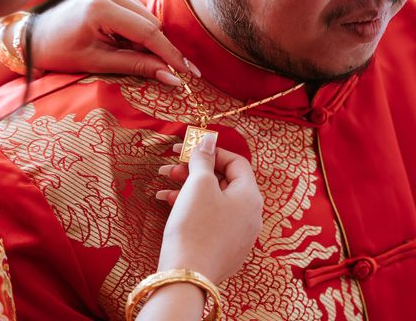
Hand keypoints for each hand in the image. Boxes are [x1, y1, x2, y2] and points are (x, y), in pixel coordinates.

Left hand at [31, 0, 199, 83]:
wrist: (34, 37)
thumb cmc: (61, 54)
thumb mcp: (99, 63)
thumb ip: (137, 66)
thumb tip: (173, 78)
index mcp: (99, 7)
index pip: (147, 32)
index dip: (170, 53)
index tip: (189, 71)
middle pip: (150, 20)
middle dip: (157, 46)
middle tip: (163, 69)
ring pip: (146, 12)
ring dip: (146, 34)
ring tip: (129, 51)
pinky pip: (136, 4)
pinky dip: (137, 22)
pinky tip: (122, 35)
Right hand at [155, 135, 262, 284]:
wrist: (186, 275)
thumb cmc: (195, 226)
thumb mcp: (199, 185)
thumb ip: (204, 158)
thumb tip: (208, 140)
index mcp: (251, 196)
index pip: (236, 162)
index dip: (212, 152)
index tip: (189, 149)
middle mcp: (251, 215)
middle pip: (224, 182)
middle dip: (195, 171)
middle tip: (171, 167)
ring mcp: (239, 234)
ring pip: (214, 201)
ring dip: (189, 188)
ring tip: (164, 185)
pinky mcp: (224, 248)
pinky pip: (210, 219)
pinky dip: (192, 208)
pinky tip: (168, 203)